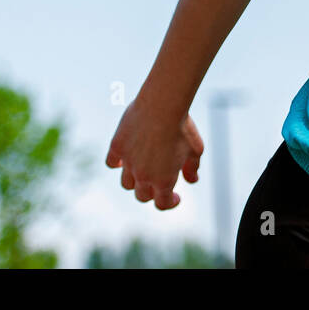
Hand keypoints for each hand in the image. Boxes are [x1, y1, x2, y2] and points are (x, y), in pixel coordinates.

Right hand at [106, 96, 204, 210]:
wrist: (162, 105)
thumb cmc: (182, 127)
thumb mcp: (195, 149)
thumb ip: (192, 168)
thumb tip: (192, 180)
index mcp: (164, 180)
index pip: (162, 204)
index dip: (170, 203)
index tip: (176, 196)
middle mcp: (143, 176)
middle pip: (142, 196)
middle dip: (152, 192)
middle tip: (159, 182)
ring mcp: (128, 163)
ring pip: (126, 183)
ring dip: (135, 181)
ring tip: (144, 169)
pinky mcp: (117, 147)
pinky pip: (112, 163)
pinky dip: (117, 163)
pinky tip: (126, 158)